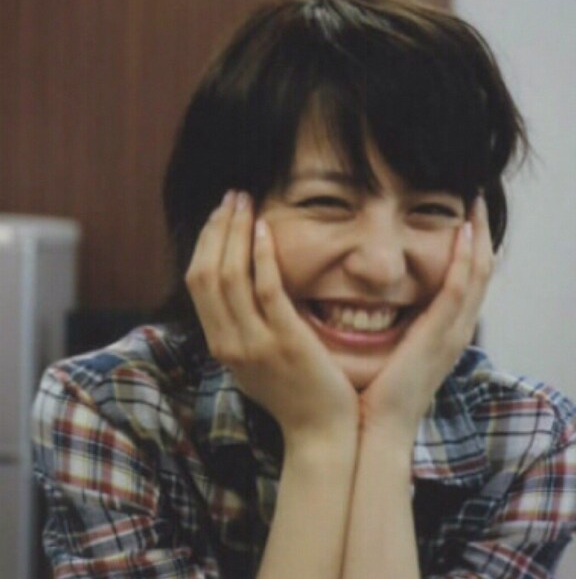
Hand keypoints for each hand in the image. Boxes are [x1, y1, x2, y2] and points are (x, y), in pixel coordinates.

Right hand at [186, 191, 358, 448]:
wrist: (320, 434)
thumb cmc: (294, 396)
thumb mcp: (254, 363)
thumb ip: (242, 330)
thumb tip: (240, 292)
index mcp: (220, 344)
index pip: (199, 283)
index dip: (206, 243)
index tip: (220, 215)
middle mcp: (228, 342)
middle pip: (206, 274)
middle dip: (216, 229)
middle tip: (231, 197)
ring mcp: (254, 343)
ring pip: (229, 276)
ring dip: (234, 233)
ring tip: (244, 202)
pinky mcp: (286, 340)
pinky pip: (266, 289)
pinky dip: (262, 256)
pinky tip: (266, 230)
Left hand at [357, 196, 494, 447]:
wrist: (378, 430)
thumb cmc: (378, 392)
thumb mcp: (392, 351)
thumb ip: (393, 325)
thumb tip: (372, 301)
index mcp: (444, 332)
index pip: (466, 281)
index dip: (469, 248)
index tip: (462, 217)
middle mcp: (456, 329)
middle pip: (479, 272)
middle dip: (480, 235)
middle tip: (475, 199)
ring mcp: (452, 333)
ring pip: (476, 275)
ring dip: (478, 238)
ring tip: (475, 203)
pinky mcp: (439, 337)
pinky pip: (458, 290)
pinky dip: (464, 260)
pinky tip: (463, 232)